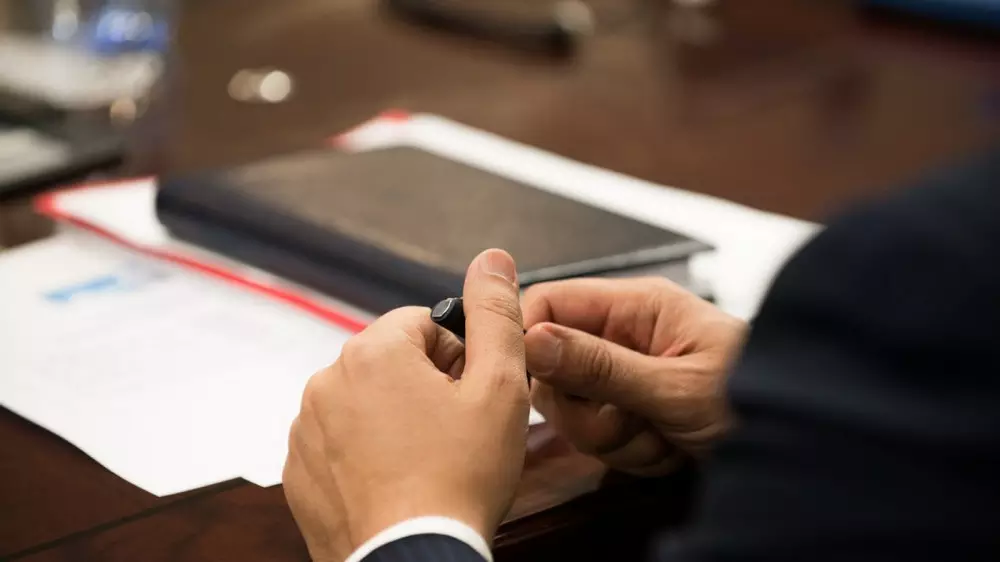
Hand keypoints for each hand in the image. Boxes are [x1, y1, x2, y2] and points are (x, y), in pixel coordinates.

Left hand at [283, 249, 528, 561]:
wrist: (413, 560)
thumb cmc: (458, 480)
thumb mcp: (499, 387)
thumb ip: (495, 315)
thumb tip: (492, 260)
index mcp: (373, 352)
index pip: (423, 323)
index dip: (457, 357)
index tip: (469, 395)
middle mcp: (327, 382)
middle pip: (391, 361)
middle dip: (424, 386)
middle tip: (454, 432)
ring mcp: (306, 429)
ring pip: (364, 402)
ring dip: (393, 420)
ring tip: (426, 462)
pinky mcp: (300, 471)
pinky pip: (338, 443)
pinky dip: (364, 454)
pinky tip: (396, 482)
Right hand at [523, 277, 745, 475]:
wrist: (807, 444)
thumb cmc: (760, 394)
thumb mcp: (675, 385)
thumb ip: (600, 365)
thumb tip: (533, 341)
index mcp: (636, 307)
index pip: (550, 303)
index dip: (531, 341)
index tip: (539, 381)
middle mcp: (626, 336)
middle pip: (554, 369)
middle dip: (586, 410)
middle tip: (627, 419)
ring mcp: (629, 376)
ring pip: (576, 411)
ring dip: (615, 438)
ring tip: (662, 435)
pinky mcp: (635, 411)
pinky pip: (602, 438)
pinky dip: (632, 454)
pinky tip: (670, 448)